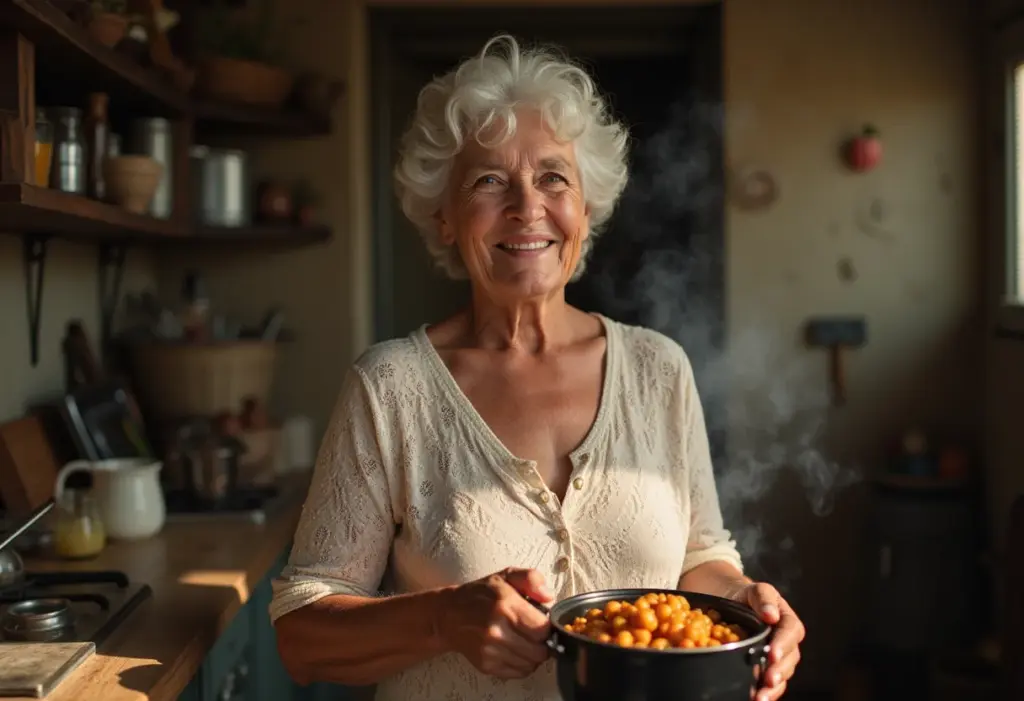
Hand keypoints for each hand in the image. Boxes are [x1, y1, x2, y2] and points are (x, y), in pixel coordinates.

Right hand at [438, 567, 553, 678]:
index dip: (547, 626)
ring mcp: (490, 650)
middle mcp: (497, 630)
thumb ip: (531, 579)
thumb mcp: (506, 576)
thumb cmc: (480, 595)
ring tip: (523, 640)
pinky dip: (522, 664)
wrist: (449, 615)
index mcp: (505, 605)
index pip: (543, 629)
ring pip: (531, 664)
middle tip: (533, 633)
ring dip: (533, 655)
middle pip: (540, 651)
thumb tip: (548, 597)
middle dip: (542, 642)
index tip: (541, 622)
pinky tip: (514, 650)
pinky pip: (518, 673)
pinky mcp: (486, 665)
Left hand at [739, 583, 804, 700]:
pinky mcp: (767, 670)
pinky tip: (755, 699)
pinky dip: (766, 693)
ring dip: (773, 688)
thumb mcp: (755, 590)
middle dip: (779, 671)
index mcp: (788, 621)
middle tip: (768, 680)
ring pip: (782, 675)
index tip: (772, 654)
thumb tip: (771, 615)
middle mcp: (787, 642)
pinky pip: (771, 684)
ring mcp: (778, 658)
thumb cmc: (747, 597)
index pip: (790, 633)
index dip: (783, 644)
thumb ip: (763, 597)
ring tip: (761, 697)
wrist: (733, 605)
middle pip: (789, 659)